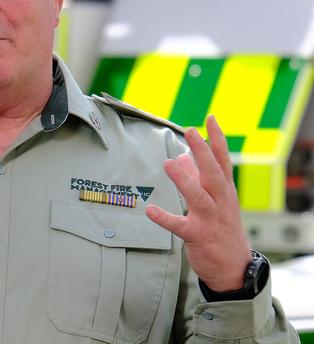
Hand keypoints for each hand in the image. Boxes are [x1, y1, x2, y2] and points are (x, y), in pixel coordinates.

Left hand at [145, 115, 251, 291]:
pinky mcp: (198, 236)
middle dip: (203, 152)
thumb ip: (198, 177)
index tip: (210, 118)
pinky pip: (180, 226)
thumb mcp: (215, 200)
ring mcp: (210, 219)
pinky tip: (150, 210)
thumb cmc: (221, 227)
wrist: (234, 266)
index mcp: (224, 190)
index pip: (223, 160)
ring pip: (199, 197)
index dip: (217, 139)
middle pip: (213, 173)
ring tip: (169, 163)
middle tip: (191, 131)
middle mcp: (220, 201)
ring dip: (184, 180)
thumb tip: (182, 156)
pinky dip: (165, 218)